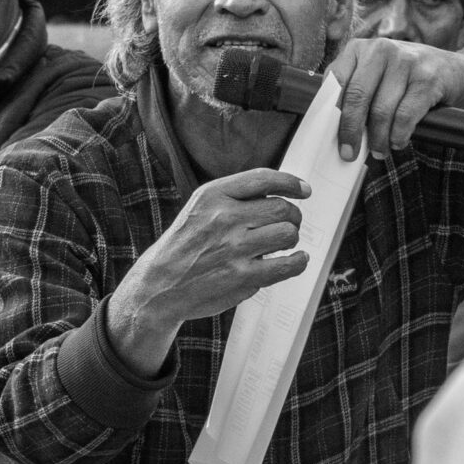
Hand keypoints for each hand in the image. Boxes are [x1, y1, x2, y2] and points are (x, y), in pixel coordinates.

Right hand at [106, 169, 310, 374]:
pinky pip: (286, 265)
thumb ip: (234, 197)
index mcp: (212, 195)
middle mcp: (223, 218)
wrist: (159, 285)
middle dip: (294, 215)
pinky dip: (299, 261)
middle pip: (282, 207)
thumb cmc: (185, 245)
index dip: (291, 182)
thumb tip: (281, 192)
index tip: (304, 190)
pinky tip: (297, 260)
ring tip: (285, 243)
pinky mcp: (242, 277)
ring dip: (292, 238)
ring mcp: (233, 248)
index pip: (263, 179)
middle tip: (291, 223)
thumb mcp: (200, 208)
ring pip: (287, 234)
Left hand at [324, 39, 463, 160]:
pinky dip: (399, 135)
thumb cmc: (401, 79)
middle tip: (349, 153)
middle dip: (351, 131)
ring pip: (381, 110)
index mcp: (359, 48)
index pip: (336, 81)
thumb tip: (331, 129)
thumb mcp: (374, 76)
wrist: (449, 70)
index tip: (328, 138)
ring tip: (379, 151)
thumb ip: (352, 92)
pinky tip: (398, 142)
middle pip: (357, 97)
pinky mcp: (427, 78)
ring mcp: (406, 61)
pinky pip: (405, 116)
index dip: (331, 113)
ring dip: (378, 138)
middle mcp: (381, 49)